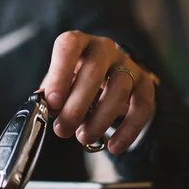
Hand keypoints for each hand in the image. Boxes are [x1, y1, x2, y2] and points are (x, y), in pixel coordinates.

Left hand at [37, 31, 157, 154]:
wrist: (106, 75)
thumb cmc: (74, 78)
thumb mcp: (59, 81)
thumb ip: (51, 92)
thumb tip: (43, 107)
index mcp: (77, 42)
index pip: (69, 46)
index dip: (60, 74)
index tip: (53, 102)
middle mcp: (104, 48)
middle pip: (93, 71)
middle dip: (76, 105)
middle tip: (63, 129)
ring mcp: (127, 63)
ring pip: (119, 89)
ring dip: (100, 119)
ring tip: (83, 138)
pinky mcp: (145, 82)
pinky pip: (143, 106)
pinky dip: (129, 129)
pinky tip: (114, 146)